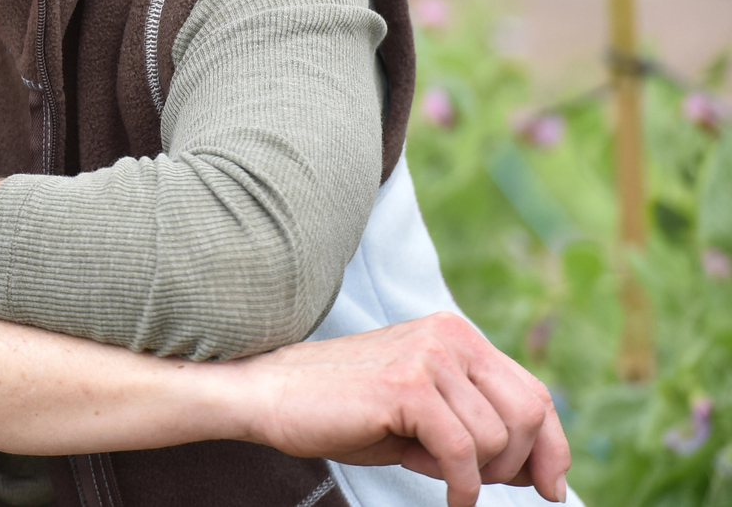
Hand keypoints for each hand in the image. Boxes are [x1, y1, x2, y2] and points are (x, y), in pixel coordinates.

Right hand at [234, 312, 569, 505]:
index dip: (553, 446)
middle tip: (478, 486)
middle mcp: (449, 337)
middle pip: (530, 413)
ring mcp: (430, 357)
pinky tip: (448, 496)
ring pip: (498, 440)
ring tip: (435, 473)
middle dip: (519, 466)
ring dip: (478, 476)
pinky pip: (464, 454)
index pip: (533, 392)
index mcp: (454, 335)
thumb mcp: (423, 414)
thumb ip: (476, 425)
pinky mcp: (409, 387)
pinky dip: (463, 487)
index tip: (551, 487)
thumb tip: (541, 469)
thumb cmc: (344, 411)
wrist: (272, 396)